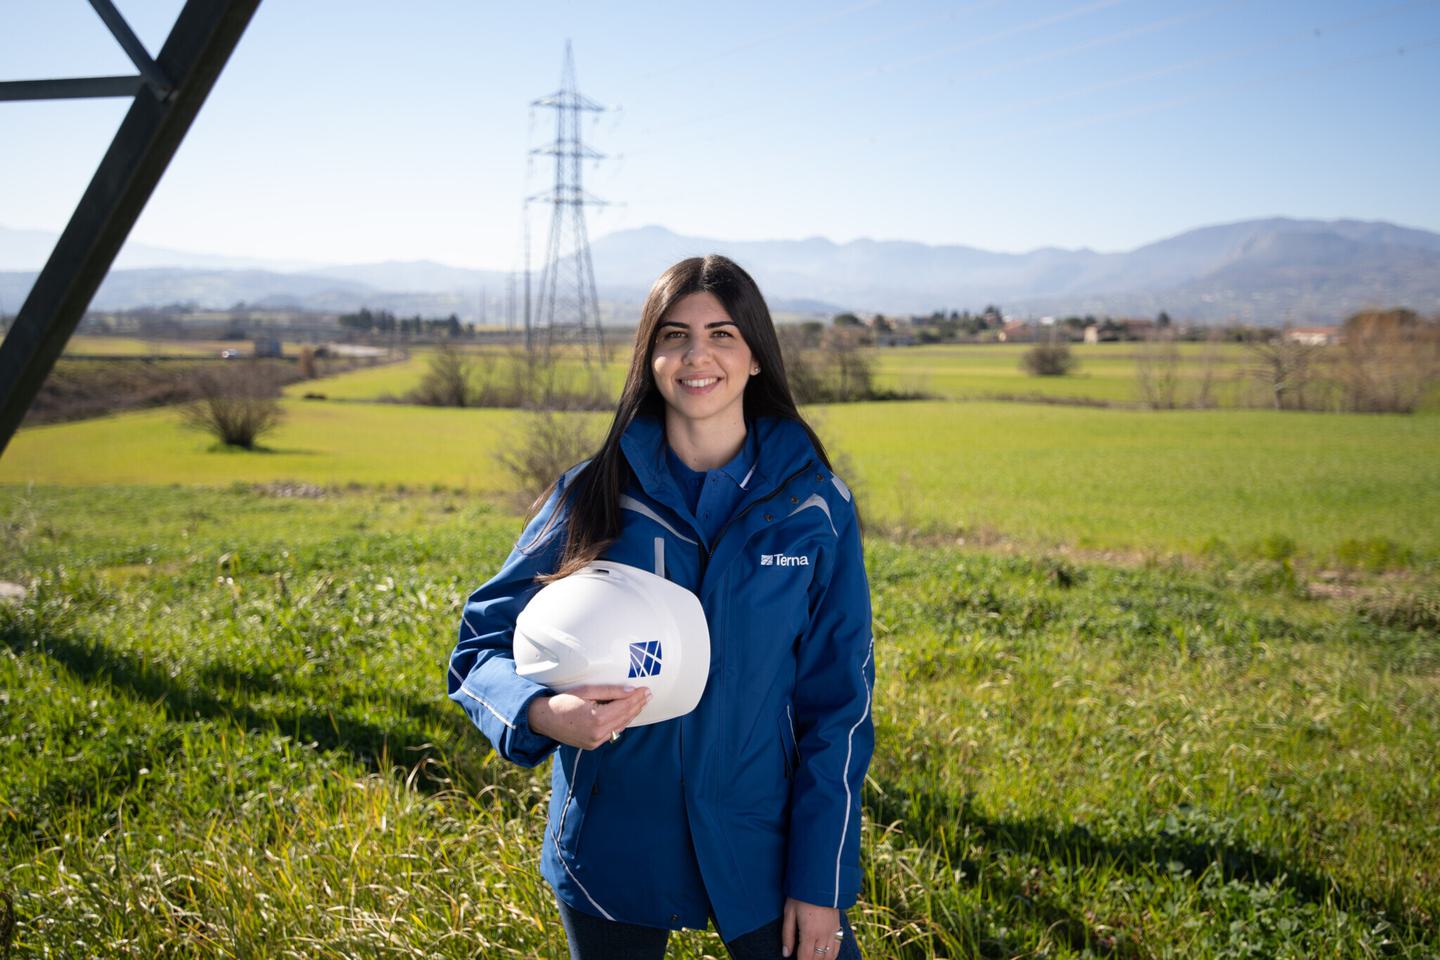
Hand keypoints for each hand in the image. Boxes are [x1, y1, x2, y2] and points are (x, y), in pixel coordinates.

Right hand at [526, 684, 650, 749]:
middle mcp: (598, 733)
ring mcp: (595, 741)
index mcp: (596, 719)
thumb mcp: (586, 691)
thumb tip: (630, 691)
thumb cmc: (563, 701)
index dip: (636, 697)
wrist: (544, 719)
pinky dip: (621, 722)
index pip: (624, 706)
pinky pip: (612, 732)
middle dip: (638, 705)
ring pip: (621, 726)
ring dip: (632, 714)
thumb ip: (610, 691)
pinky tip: (627, 713)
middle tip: (648, 694)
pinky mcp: (592, 745)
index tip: (646, 689)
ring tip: (641, 702)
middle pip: (625, 717)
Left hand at [781, 897, 841, 957]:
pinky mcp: (838, 926)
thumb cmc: (801, 895)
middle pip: (817, 958)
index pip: (805, 958)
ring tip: (813, 958)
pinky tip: (826, 956)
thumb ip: (787, 935)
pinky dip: (832, 955)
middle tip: (803, 958)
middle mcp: (823, 935)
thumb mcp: (789, 913)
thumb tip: (786, 953)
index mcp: (809, 933)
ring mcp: (832, 931)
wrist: (821, 879)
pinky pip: (837, 947)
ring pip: (829, 956)